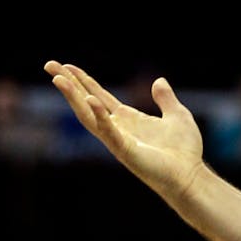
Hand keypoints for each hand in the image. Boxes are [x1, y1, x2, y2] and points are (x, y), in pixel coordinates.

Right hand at [45, 62, 204, 199]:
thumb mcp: (177, 115)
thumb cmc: (184, 151)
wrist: (191, 176)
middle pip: (86, 102)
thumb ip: (166, 99)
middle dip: (68, 83)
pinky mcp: (125, 150)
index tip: (66, 65)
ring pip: (88, 116)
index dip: (83, 80)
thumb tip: (159, 81)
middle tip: (49, 65)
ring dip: (73, 97)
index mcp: (128, 119)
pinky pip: (108, 132)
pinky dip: (100, 116)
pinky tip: (91, 100)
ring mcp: (118, 140)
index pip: (99, 95)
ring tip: (58, 79)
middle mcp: (118, 128)